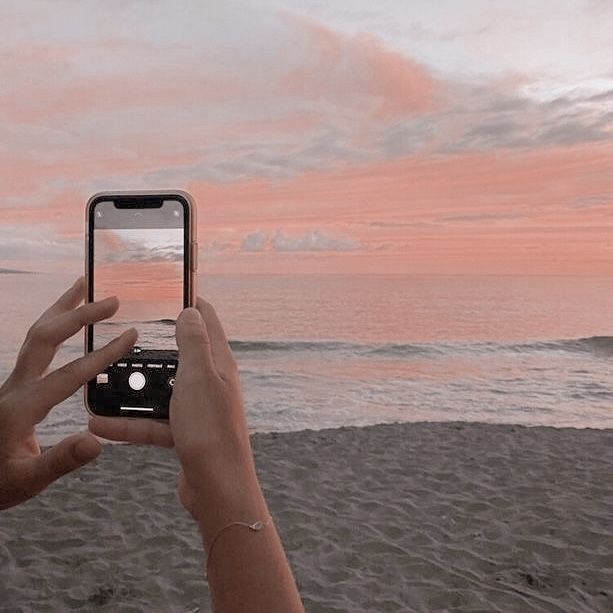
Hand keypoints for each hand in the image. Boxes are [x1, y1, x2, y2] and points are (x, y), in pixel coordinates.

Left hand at [0, 277, 136, 509]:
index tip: (129, 336)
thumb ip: (62, 461)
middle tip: (112, 301)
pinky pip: (36, 344)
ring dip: (62, 308)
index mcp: (23, 407)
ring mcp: (14, 382)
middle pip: (45, 338)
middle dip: (80, 315)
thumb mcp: (29, 480)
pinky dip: (54, 324)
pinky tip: (67, 320)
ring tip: (84, 285)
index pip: (69, 374)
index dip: (102, 354)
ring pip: (36, 334)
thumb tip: (96, 441)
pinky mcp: (16, 385)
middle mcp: (16, 387)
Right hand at [89, 299, 264, 535]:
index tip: (168, 290)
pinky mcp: (185, 433)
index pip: (208, 322)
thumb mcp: (198, 377)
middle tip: (126, 332)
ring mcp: (198, 409)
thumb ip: (194, 343)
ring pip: (161, 391)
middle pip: (180, 356)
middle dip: (155, 345)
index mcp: (219, 364)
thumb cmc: (211, 428)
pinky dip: (129, 423)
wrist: (217, 487)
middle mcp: (211, 383)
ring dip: (133, 390)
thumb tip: (191, 311)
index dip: (191, 303)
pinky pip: (153, 423)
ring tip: (101, 383)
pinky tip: (98, 425)